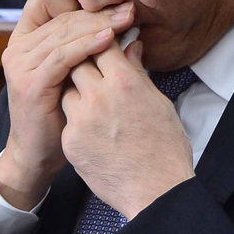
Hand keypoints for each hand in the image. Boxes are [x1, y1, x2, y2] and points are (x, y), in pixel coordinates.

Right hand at [0, 0, 135, 209]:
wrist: (39, 155)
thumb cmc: (62, 115)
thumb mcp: (80, 76)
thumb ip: (98, 52)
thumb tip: (134, 36)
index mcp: (27, 39)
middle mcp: (19, 47)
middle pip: (61, 12)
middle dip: (98, 9)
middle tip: (128, 7)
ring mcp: (21, 63)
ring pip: (64, 30)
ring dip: (98, 23)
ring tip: (126, 19)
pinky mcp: (30, 82)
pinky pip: (63, 55)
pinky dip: (87, 44)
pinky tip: (110, 38)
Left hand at [61, 40, 194, 218]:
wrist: (156, 190)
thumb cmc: (165, 148)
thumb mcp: (159, 103)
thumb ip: (138, 73)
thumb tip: (131, 47)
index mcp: (125, 82)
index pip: (101, 45)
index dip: (101, 43)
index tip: (102, 46)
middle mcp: (99, 96)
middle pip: (77, 62)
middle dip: (84, 63)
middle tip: (92, 70)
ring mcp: (81, 119)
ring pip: (67, 90)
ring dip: (77, 92)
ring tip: (94, 104)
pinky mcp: (70, 141)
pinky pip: (67, 120)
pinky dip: (77, 120)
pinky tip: (93, 130)